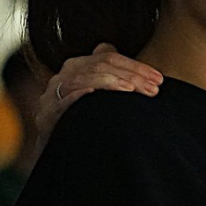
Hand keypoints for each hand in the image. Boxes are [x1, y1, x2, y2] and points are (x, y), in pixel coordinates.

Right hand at [44, 43, 163, 131]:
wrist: (55, 147)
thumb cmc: (82, 119)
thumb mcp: (98, 94)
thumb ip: (108, 74)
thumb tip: (122, 57)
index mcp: (77, 67)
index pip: (108, 57)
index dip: (135, 66)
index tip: (158, 79)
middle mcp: (64, 76)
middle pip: (99, 65)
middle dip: (130, 75)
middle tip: (154, 88)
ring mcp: (54, 94)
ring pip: (84, 78)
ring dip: (111, 82)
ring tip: (133, 90)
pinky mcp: (48, 115)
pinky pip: (62, 100)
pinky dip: (79, 94)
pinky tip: (95, 93)